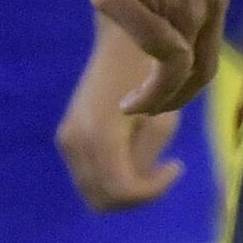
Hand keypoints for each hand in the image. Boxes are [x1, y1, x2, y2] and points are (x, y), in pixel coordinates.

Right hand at [53, 19, 186, 209]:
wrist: (120, 42)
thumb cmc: (150, 74)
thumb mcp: (161, 120)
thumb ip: (146, 159)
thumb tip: (135, 185)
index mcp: (99, 137)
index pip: (122, 192)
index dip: (153, 191)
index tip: (176, 165)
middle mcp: (75, 143)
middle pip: (102, 200)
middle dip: (136, 195)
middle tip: (162, 169)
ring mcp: (66, 140)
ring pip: (93, 192)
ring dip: (123, 187)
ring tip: (150, 159)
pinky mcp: (66, 137)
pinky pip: (88, 175)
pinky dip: (112, 176)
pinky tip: (132, 151)